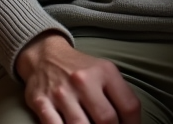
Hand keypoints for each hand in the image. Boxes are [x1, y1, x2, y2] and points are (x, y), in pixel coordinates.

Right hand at [16, 32, 139, 123]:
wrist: (46, 56)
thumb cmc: (81, 69)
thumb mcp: (105, 71)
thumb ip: (119, 94)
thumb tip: (130, 122)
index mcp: (105, 72)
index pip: (129, 106)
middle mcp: (83, 81)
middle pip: (106, 120)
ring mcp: (61, 93)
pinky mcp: (41, 103)